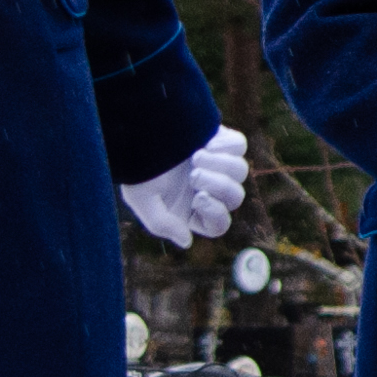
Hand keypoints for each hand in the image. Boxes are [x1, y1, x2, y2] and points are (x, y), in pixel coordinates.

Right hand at [121, 124, 249, 248]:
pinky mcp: (219, 140)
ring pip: (240, 171)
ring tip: (196, 156)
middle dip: (218, 185)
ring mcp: (216, 164)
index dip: (215, 213)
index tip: (198, 197)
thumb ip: (162, 224)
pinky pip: (239, 145)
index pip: (219, 224)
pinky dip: (227, 145)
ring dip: (221, 164)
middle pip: (235, 196)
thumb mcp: (141, 201)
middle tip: (193, 174)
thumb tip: (187, 242)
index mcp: (193, 208)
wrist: (135, 135)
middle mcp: (208, 188)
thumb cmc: (137, 170)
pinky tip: (207, 143)